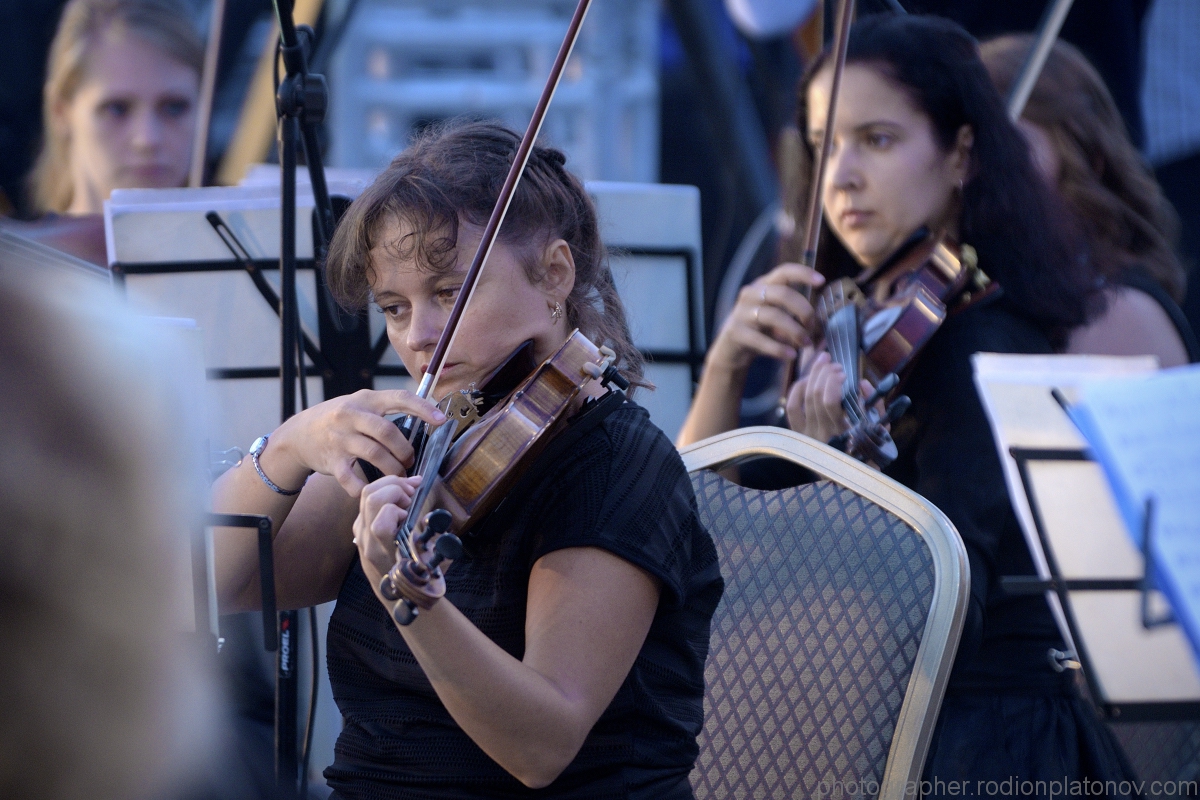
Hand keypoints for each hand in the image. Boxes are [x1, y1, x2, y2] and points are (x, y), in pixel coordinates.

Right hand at [267, 389, 446, 496]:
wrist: (298, 435)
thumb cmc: (338, 420)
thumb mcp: (359, 405)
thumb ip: (384, 410)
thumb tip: (424, 416)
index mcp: (365, 400)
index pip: (400, 398)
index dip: (423, 408)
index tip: (442, 420)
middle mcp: (351, 416)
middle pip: (388, 432)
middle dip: (405, 450)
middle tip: (410, 461)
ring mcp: (340, 438)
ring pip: (375, 455)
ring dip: (392, 469)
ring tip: (398, 475)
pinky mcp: (331, 460)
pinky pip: (351, 479)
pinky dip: (363, 488)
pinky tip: (370, 490)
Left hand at [353, 475, 423, 603]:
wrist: (400, 599)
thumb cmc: (421, 578)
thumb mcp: (431, 558)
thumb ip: (428, 534)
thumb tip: (430, 511)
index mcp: (383, 551)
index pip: (382, 518)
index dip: (400, 507)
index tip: (413, 509)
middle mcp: (367, 541)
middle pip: (370, 498)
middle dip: (394, 486)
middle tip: (412, 493)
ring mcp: (360, 535)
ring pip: (364, 496)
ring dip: (388, 486)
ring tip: (407, 491)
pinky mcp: (359, 531)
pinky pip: (365, 504)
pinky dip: (382, 493)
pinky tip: (398, 498)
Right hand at [707, 263, 825, 373]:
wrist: (730, 350)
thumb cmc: (759, 330)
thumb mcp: (776, 316)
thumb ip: (794, 313)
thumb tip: (820, 320)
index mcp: (763, 285)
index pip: (784, 272)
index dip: (803, 273)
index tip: (822, 281)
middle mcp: (751, 294)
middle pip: (782, 294)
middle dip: (803, 310)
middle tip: (813, 327)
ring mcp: (741, 312)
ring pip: (773, 316)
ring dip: (795, 331)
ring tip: (806, 344)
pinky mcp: (735, 332)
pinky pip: (761, 340)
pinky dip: (779, 349)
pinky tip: (791, 355)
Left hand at [783, 350, 875, 443]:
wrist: (848, 473)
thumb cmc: (867, 448)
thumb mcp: (879, 429)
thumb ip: (875, 405)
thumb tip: (863, 383)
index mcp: (843, 433)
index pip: (830, 402)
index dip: (834, 382)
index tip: (846, 374)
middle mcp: (822, 434)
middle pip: (816, 394)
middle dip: (825, 372)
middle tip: (836, 365)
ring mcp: (809, 435)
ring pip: (805, 396)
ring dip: (814, 375)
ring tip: (824, 363)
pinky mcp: (799, 434)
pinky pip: (792, 407)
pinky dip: (797, 389)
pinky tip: (808, 379)